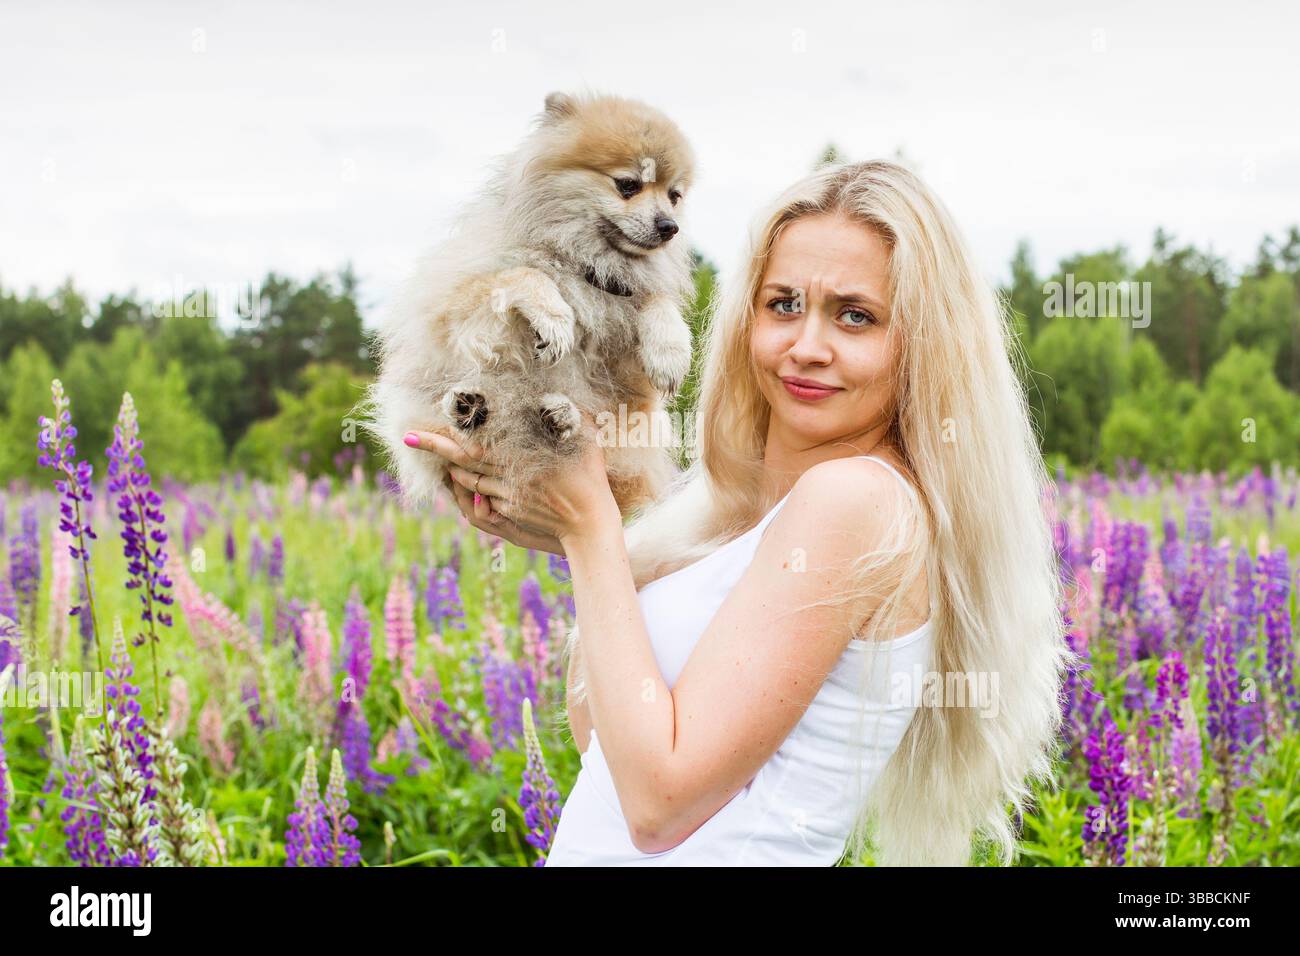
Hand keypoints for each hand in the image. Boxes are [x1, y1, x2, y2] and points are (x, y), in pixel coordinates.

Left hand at [404, 417, 616, 551]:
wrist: (588, 524)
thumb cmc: (590, 478)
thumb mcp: (583, 438)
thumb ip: (566, 414)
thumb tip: (557, 393)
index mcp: (521, 453)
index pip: (476, 440)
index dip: (451, 431)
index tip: (433, 420)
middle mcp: (508, 474)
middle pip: (462, 458)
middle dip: (434, 447)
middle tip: (409, 437)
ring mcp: (506, 494)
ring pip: (469, 479)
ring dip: (453, 468)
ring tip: (437, 456)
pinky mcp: (508, 511)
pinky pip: (483, 495)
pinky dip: (470, 486)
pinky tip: (460, 477)